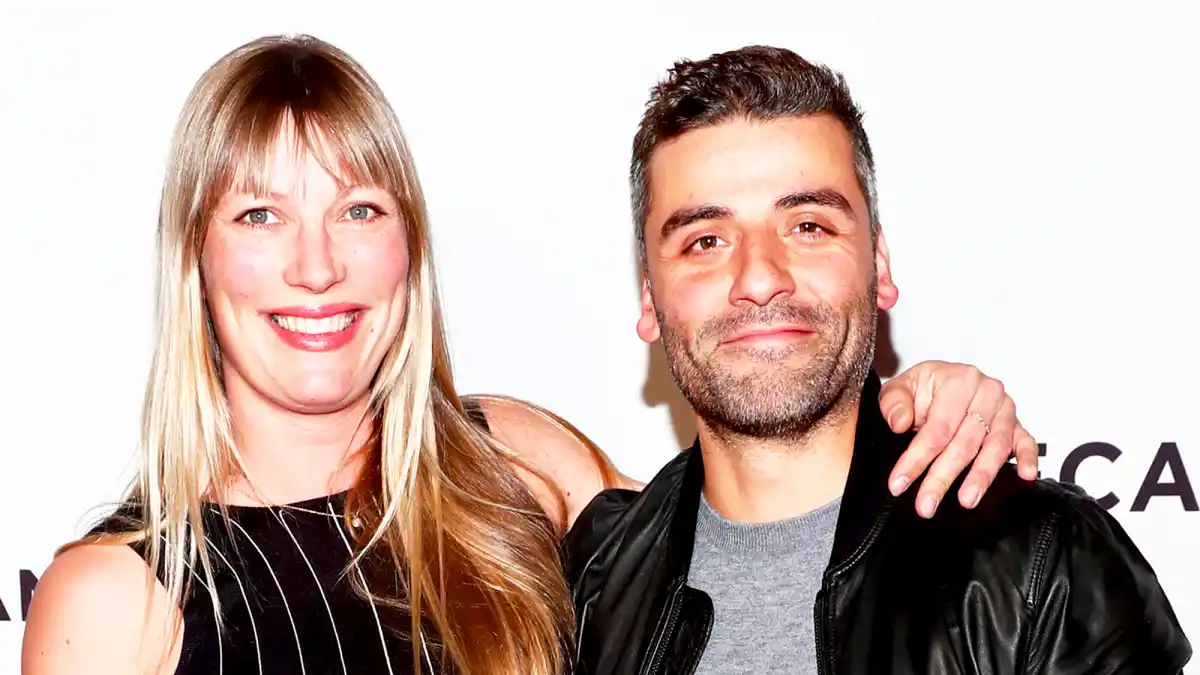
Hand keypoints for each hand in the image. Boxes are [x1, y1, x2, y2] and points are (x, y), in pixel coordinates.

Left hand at [878, 361, 1038, 517]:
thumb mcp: (901, 387)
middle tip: (927, 504)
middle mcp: (986, 394)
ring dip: (980, 477)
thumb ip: (894, 402)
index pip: (937, 428)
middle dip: (943, 477)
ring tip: (966, 500)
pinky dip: (1028, 458)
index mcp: (959, 381)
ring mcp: (1004, 411)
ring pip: (994, 448)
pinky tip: (1024, 475)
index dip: (917, 458)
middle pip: (964, 443)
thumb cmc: (926, 387)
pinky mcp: (1018, 425)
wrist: (945, 381)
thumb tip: (899, 422)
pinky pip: (1027, 442)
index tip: (900, 482)